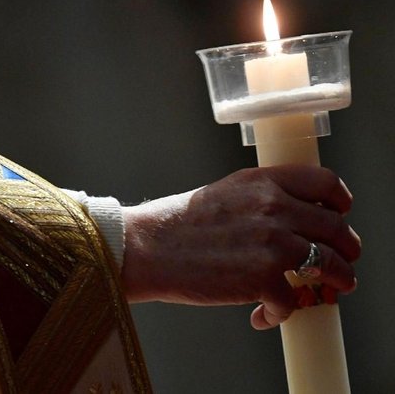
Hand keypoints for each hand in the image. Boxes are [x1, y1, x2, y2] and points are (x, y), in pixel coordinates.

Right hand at [120, 165, 360, 328]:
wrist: (148, 248)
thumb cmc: (178, 225)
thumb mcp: (224, 193)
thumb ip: (261, 199)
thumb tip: (292, 221)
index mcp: (262, 182)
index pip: (325, 182)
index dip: (341, 202)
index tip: (341, 215)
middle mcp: (273, 208)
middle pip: (336, 228)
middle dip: (346, 249)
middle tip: (340, 262)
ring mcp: (272, 244)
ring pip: (330, 265)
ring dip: (335, 281)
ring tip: (324, 291)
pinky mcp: (263, 279)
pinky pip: (293, 301)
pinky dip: (281, 312)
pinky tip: (264, 314)